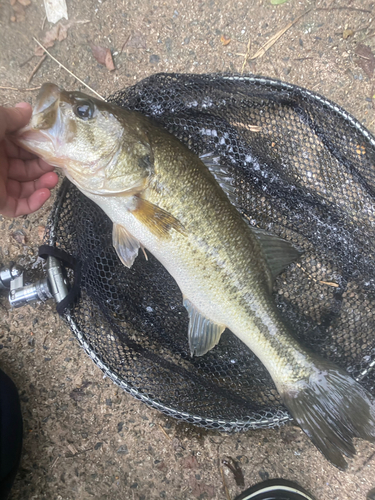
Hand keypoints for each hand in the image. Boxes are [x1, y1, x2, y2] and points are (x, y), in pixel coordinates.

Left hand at [0, 102, 57, 216]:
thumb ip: (12, 116)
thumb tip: (28, 109)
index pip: (21, 147)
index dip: (37, 147)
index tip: (51, 146)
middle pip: (27, 168)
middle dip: (43, 166)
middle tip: (55, 163)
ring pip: (26, 188)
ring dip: (42, 184)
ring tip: (52, 179)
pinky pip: (19, 206)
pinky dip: (35, 202)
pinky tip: (45, 193)